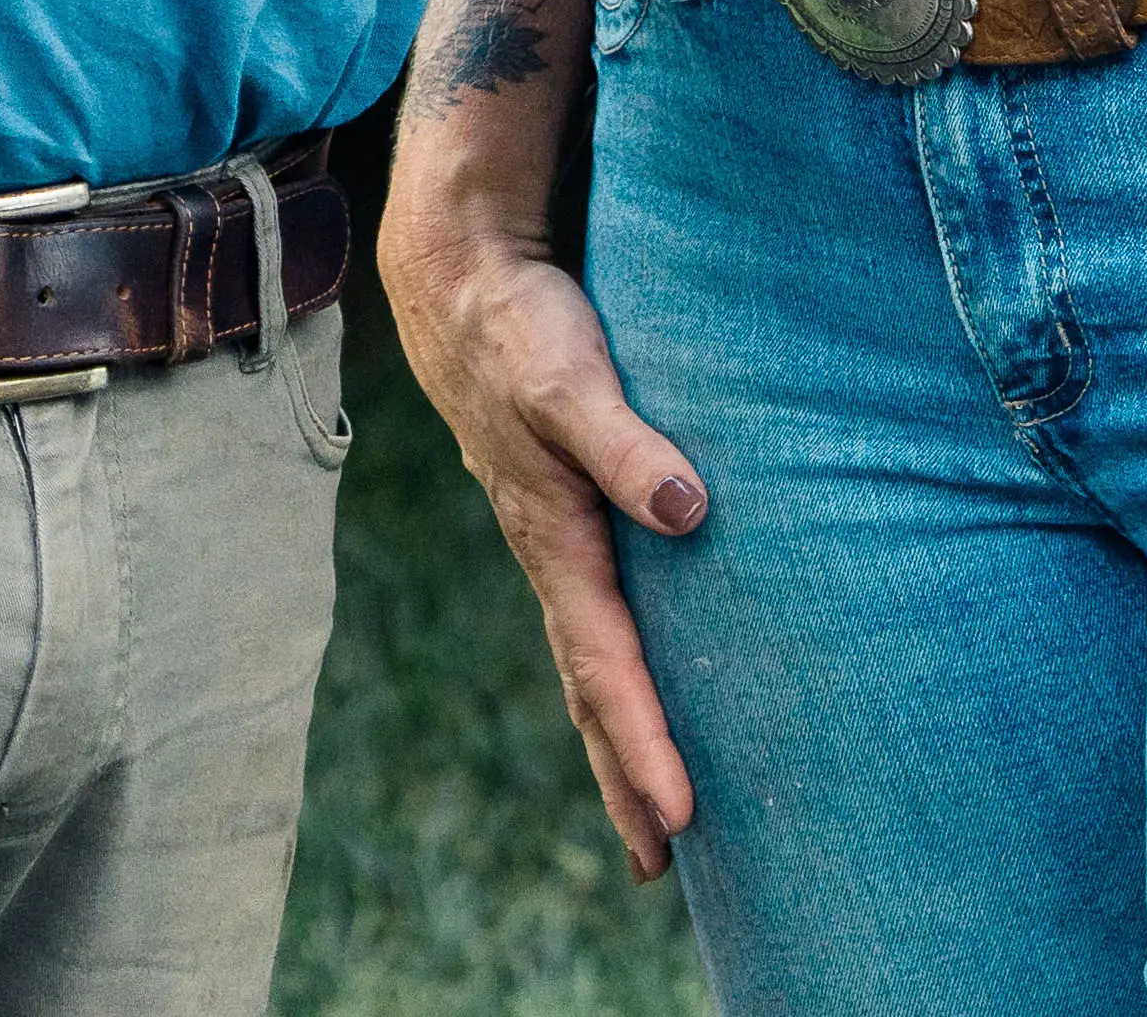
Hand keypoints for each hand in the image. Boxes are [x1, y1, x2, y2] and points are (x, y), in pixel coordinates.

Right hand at [381, 200, 707, 877]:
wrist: (459, 280)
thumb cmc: (520, 326)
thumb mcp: (572, 379)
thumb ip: (626, 442)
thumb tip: (687, 510)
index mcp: (554, 540)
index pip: (607, 666)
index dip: (645, 745)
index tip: (682, 819)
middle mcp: (551, 555)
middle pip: (589, 690)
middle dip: (624, 776)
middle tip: (662, 865)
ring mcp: (552, 540)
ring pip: (587, 662)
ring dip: (617, 739)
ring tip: (653, 814)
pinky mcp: (562, 514)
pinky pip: (592, 620)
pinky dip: (612, 677)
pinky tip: (637, 691)